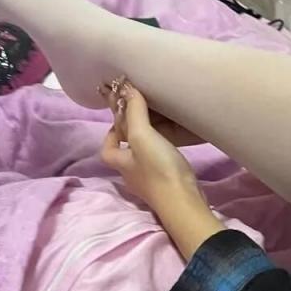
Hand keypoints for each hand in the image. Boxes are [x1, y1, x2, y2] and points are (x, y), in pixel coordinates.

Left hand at [100, 79, 223, 258]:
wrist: (183, 202)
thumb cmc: (158, 169)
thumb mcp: (143, 136)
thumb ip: (134, 113)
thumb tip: (127, 89)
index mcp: (121, 162)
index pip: (107, 148)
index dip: (111, 133)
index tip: (122, 118)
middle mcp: (132, 173)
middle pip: (125, 151)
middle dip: (131, 134)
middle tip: (143, 116)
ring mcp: (149, 181)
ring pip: (142, 157)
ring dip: (147, 142)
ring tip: (159, 126)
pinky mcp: (166, 183)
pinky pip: (158, 162)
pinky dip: (161, 151)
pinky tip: (172, 145)